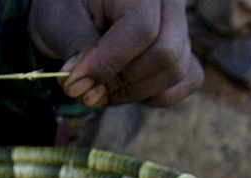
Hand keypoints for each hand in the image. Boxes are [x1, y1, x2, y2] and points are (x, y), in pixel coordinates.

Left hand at [29, 0, 202, 107]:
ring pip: (175, 71)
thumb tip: (83, 87)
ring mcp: (180, 25)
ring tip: (97, 91)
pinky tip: (124, 90)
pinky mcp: (183, 48)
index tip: (75, 83)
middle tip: (85, 90)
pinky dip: (157, 95)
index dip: (108, 63)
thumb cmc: (66, 9)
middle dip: (121, 81)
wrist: (76, 10)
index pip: (141, 29)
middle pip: (165, 53)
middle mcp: (168, 2)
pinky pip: (188, 79)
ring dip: (133, 93)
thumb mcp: (62, 21)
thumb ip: (77, 50)